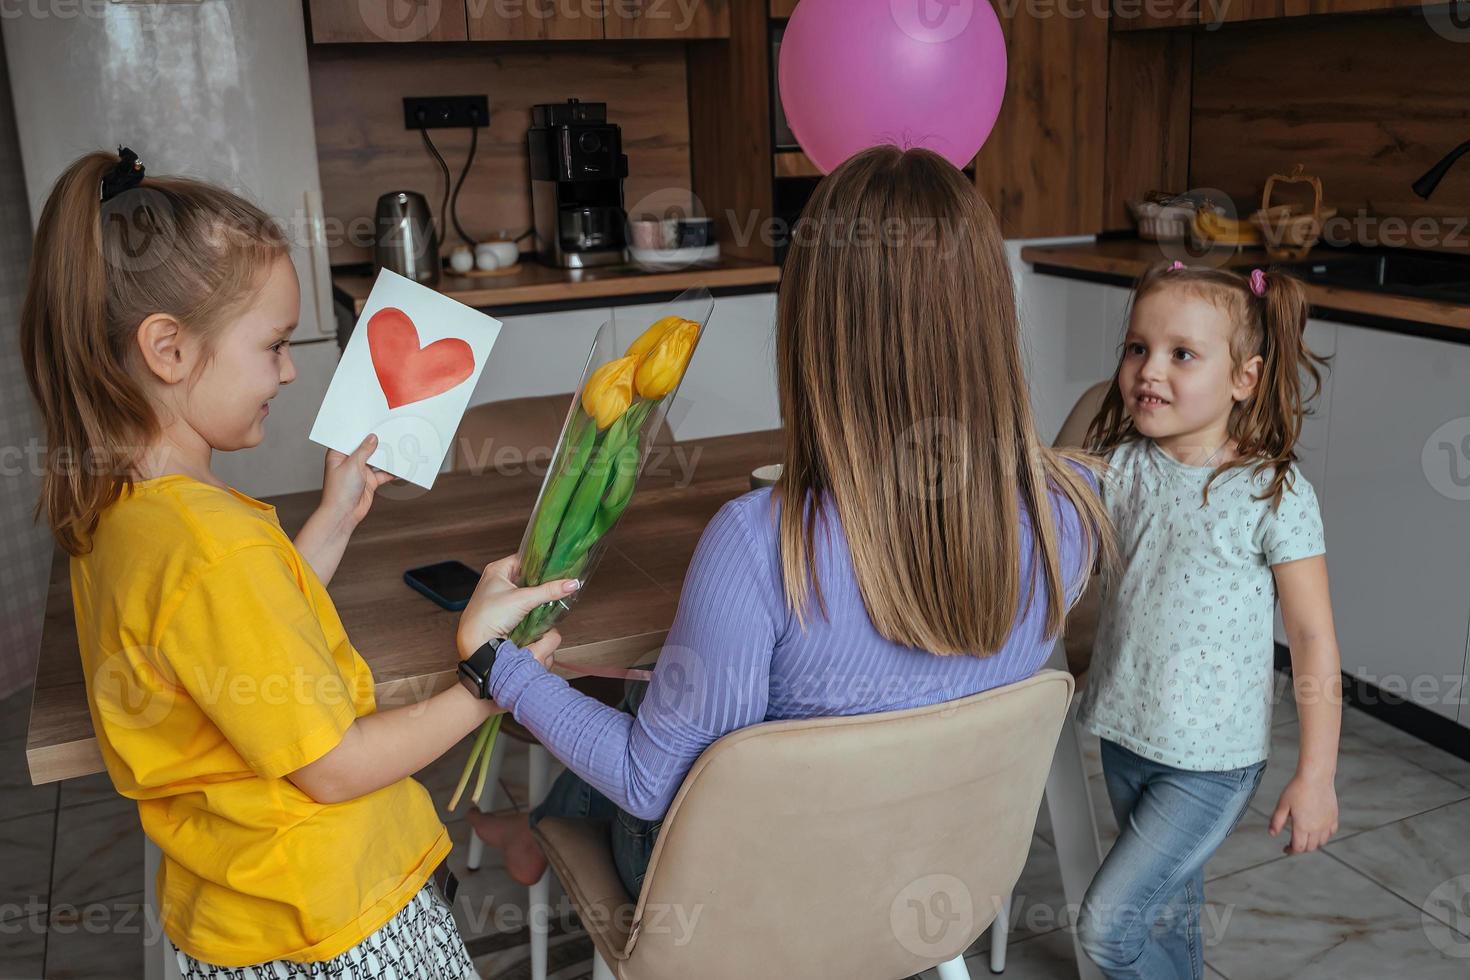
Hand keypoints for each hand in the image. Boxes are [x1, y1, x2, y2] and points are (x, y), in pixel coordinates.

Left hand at [320, 434, 393, 528]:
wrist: (344, 514)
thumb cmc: (340, 491)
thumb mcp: (352, 465)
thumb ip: (364, 450)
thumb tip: (373, 438)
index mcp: (338, 455)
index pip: (350, 438)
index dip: (360, 431)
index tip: (372, 422)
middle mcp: (349, 462)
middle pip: (365, 448)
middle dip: (376, 443)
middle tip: (389, 431)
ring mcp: (360, 471)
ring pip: (376, 460)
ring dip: (385, 456)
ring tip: (397, 446)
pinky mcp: (369, 481)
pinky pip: (383, 473)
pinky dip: (391, 471)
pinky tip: (400, 466)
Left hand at [457, 555, 578, 660]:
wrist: (476, 642)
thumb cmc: (489, 615)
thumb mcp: (523, 600)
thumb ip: (549, 591)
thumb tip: (571, 583)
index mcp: (497, 569)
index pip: (525, 558)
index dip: (541, 561)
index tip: (559, 564)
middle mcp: (497, 579)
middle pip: (527, 574)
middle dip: (542, 579)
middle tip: (560, 579)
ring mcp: (500, 595)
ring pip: (526, 589)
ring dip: (538, 593)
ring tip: (555, 591)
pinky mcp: (503, 609)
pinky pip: (523, 601)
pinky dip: (532, 603)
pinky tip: (544, 604)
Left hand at [1269, 774, 1337, 853]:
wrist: (1315, 777)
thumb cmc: (1297, 789)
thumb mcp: (1282, 805)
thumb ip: (1276, 821)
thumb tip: (1272, 834)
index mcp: (1302, 826)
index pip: (1298, 848)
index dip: (1290, 851)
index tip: (1285, 849)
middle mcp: (1317, 828)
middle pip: (1310, 847)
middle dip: (1301, 848)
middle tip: (1293, 843)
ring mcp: (1327, 823)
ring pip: (1322, 842)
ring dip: (1313, 843)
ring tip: (1304, 837)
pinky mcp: (1334, 817)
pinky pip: (1331, 833)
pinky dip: (1324, 835)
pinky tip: (1317, 830)